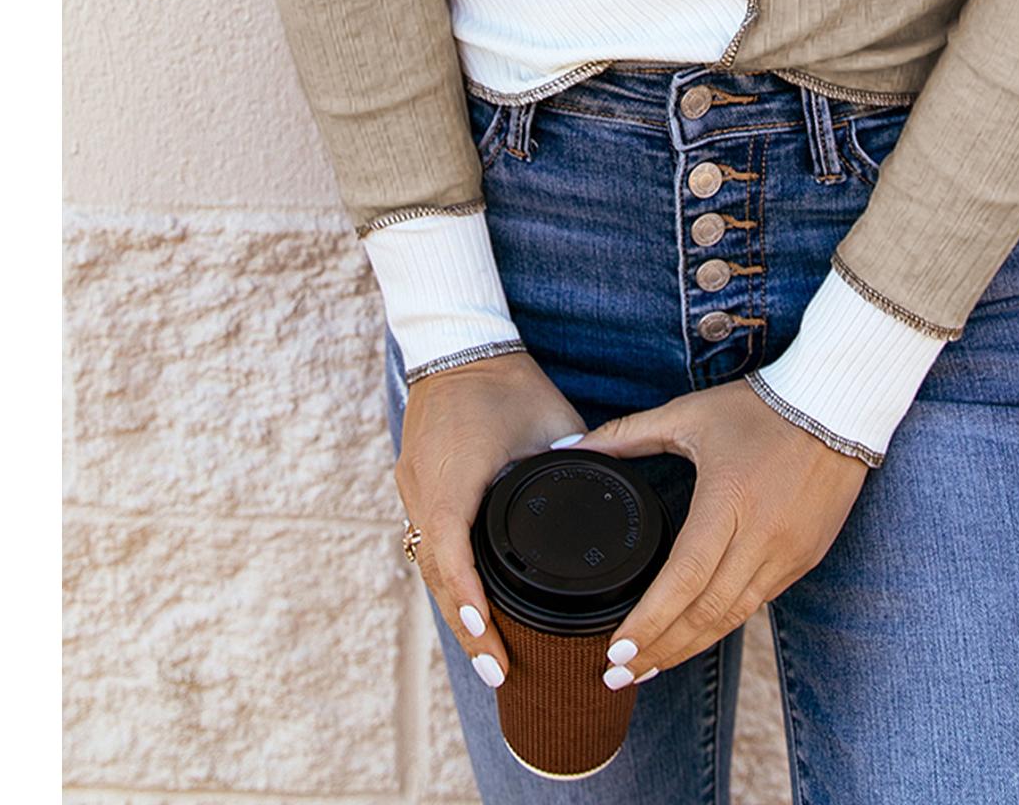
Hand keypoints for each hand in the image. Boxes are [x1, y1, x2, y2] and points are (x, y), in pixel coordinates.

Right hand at [395, 349, 585, 686]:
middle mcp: (424, 488)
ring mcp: (413, 489)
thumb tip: (605, 499)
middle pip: (437, 574)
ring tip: (488, 655)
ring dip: (455, 609)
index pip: (452, 552)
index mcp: (455, 475)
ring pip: (429, 564)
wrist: (458, 346)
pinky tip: (470, 607)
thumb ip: (572, 462)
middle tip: (499, 672)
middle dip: (466, 627)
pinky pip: (427, 544)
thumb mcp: (547, 423)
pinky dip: (448, 579)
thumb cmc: (507, 382)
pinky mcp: (416, 487)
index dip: (470, 602)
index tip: (490, 639)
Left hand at [575, 379, 869, 685]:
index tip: (615, 652)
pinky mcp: (805, 559)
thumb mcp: (688, 415)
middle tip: (618, 676)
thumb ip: (625, 434)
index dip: (650, 622)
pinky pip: (759, 603)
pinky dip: (724, 623)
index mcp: (729, 500)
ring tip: (649, 667)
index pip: (684, 578)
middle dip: (660, 650)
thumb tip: (568, 448)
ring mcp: (788, 553)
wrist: (835, 407)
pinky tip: (696, 633)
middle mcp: (762, 536)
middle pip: (707, 613)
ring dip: (690, 647)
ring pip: (734, 617)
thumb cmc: (758, 408)